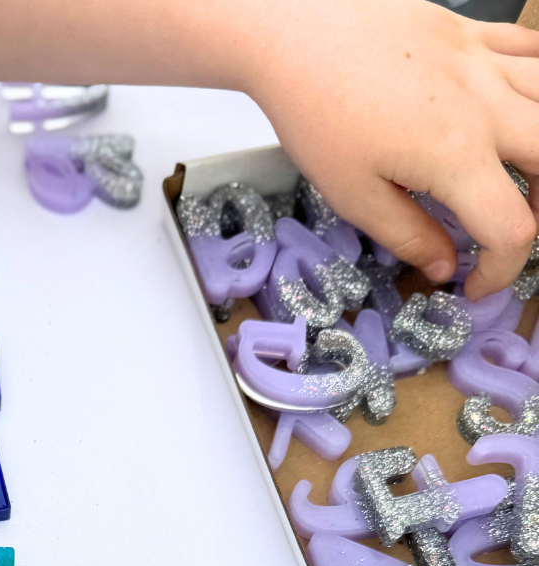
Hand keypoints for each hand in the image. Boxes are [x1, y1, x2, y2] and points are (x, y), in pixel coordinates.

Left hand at [246, 0, 538, 298]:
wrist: (297, 33)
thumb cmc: (316, 113)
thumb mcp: (352, 195)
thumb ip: (407, 235)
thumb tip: (443, 267)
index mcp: (458, 156)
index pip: (511, 229)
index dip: (500, 270)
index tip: (473, 284)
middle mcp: (488, 108)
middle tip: (504, 233)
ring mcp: (485, 64)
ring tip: (523, 176)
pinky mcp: (472, 34)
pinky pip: (531, 52)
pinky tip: (520, 107)